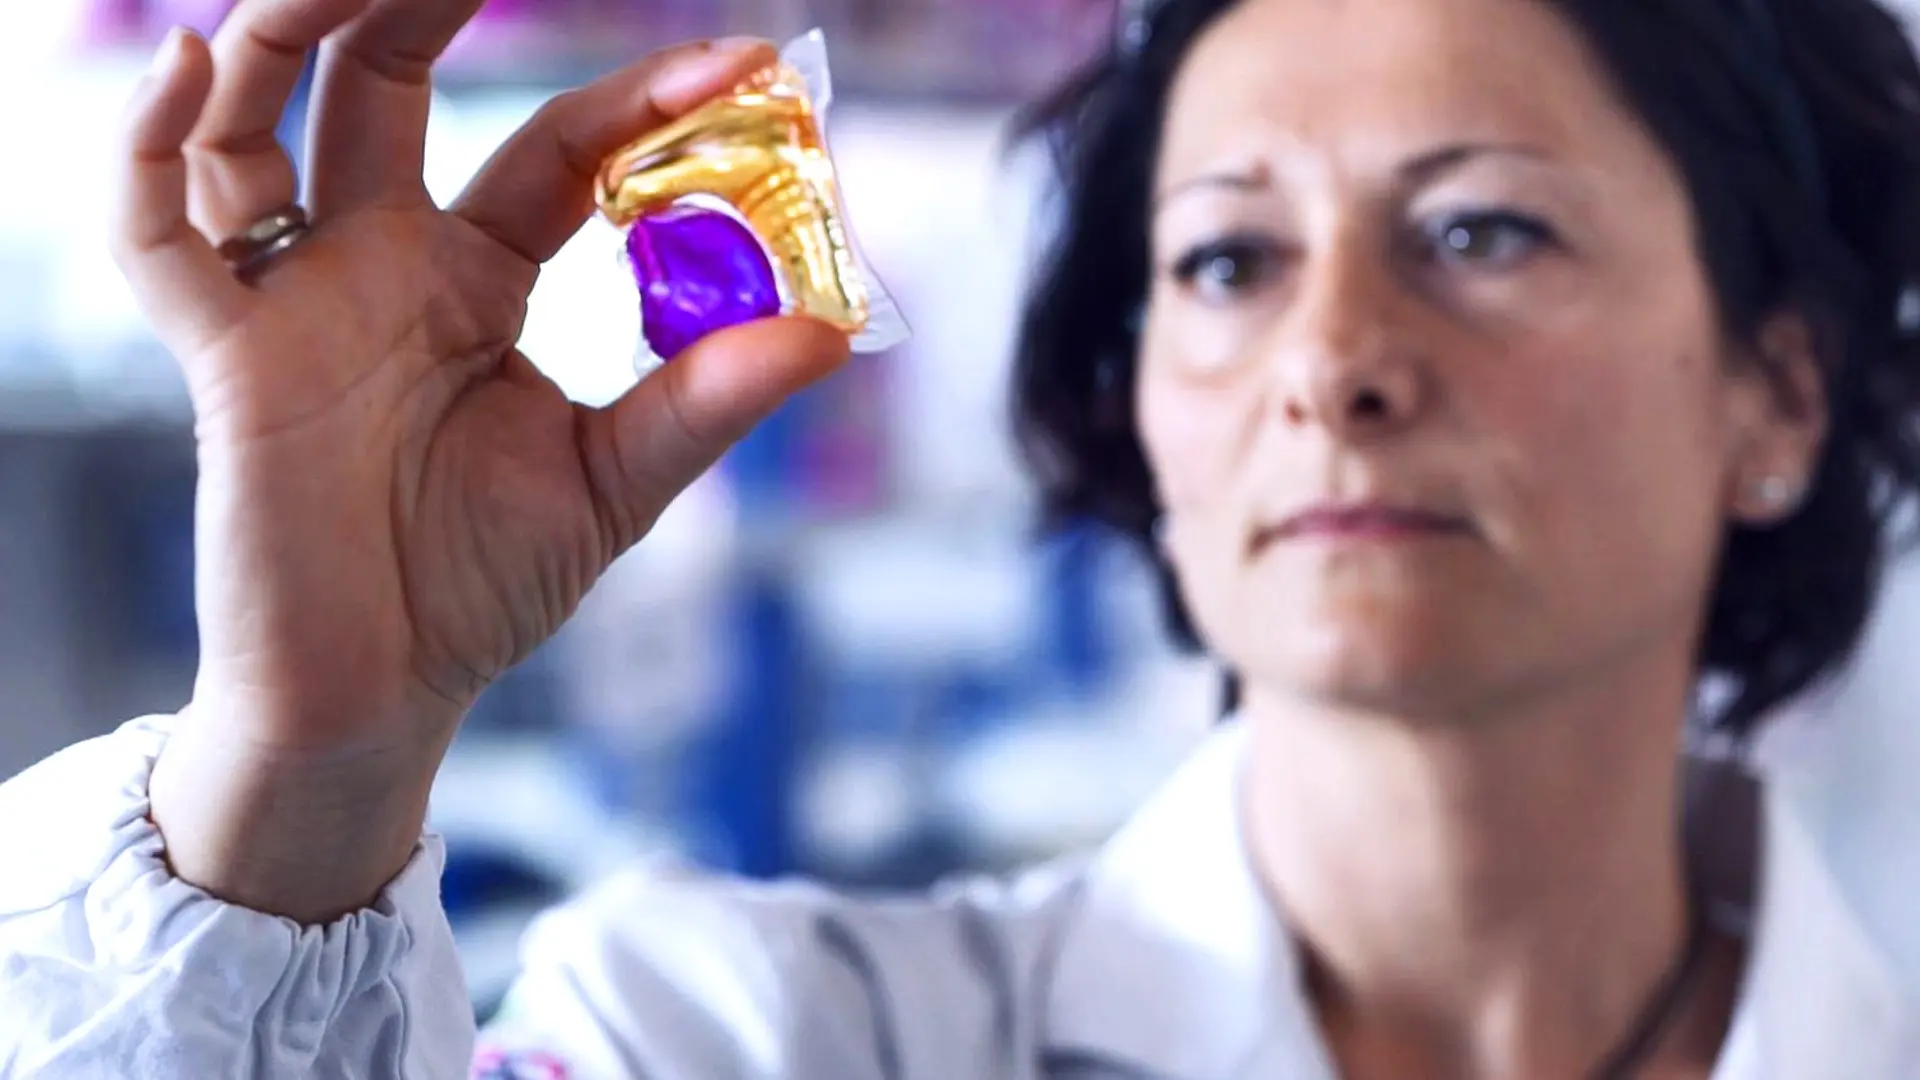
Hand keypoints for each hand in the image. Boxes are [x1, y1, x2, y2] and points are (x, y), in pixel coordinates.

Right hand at [114, 0, 849, 920]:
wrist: (381, 691)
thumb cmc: (482, 584)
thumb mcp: (618, 480)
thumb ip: (707, 400)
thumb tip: (832, 332)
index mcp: (474, 278)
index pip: (553, 147)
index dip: (636, 99)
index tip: (740, 59)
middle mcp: (377, 264)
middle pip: (377, 84)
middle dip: (415, 0)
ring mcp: (293, 299)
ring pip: (255, 123)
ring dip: (275, 33)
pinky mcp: (222, 358)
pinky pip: (154, 238)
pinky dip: (144, 148)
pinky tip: (182, 63)